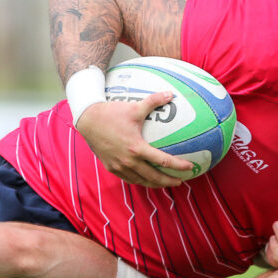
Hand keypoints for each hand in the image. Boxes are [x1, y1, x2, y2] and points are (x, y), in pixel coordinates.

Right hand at [75, 92, 194, 187]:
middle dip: (169, 181)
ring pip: (141, 181)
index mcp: (136, 148)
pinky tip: (146, 179)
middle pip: (154, 177)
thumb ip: (154, 101)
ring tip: (165, 182)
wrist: (88, 120)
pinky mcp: (111, 167)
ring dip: (155, 183)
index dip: (178, 166)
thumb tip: (171, 94)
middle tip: (181, 180)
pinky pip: (129, 179)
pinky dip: (140, 181)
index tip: (190, 166)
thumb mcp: (134, 107)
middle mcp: (128, 161)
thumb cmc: (112, 113)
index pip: (162, 161)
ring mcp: (119, 166)